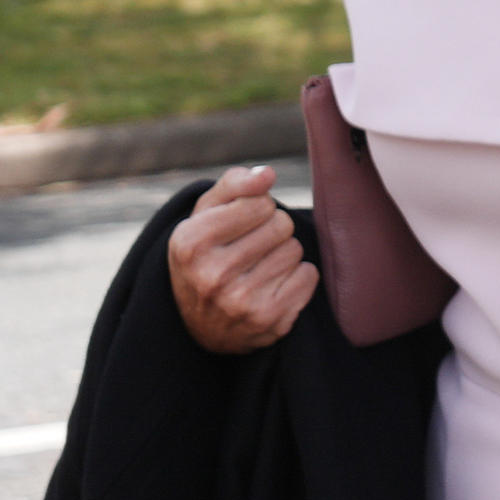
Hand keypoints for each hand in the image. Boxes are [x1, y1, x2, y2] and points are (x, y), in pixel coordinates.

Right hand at [168, 166, 316, 353]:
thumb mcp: (205, 215)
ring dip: (284, 253)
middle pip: (280, 225)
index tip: (241, 223)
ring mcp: (241, 302)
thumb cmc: (208, 254)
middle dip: (272, 230)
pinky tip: (272, 286)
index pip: (259, 203)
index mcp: (190, 243)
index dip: (257, 208)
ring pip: (295, 250)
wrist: (202, 324)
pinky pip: (309, 276)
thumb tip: (267, 174)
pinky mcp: (269, 321)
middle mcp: (212, 275)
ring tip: (259, 267)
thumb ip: (234, 185)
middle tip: (252, 247)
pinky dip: (297, 277)